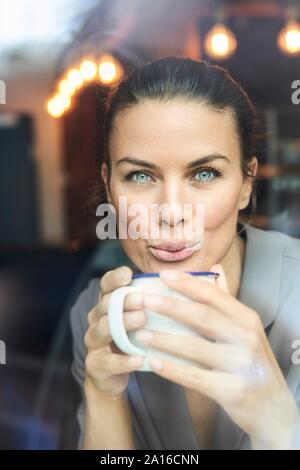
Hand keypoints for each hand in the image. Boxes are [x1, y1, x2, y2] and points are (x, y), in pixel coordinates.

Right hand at [84, 266, 146, 398]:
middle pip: (106, 305)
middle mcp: (96, 319)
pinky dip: (124, 361)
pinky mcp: (95, 365)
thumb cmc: (131, 340)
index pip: (106, 285)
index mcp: (106, 304)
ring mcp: (93, 342)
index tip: (129, 273)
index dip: (115, 279)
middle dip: (125, 300)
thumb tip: (182, 281)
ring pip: (104, 329)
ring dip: (123, 323)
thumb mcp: (137, 319)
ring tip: (142, 319)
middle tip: (144, 299)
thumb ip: (150, 302)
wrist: (111, 377)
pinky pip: (109, 361)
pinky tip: (140, 359)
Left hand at [135, 265, 299, 448]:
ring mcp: (240, 365)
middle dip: (170, 306)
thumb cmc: (252, 364)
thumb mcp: (246, 331)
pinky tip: (153, 362)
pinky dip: (171, 369)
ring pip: (194, 347)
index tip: (162, 274)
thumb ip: (226, 303)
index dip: (187, 283)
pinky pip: (194, 377)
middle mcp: (246, 338)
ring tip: (140, 334)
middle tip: (143, 300)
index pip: (213, 295)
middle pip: (202, 317)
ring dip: (164, 339)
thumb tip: (215, 270)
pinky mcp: (231, 390)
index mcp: (247, 319)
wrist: (273, 409)